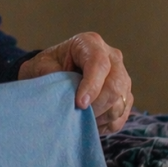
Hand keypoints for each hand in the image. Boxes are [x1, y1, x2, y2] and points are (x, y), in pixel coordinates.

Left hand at [18, 32, 132, 133]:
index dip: (91, 86)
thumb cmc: (47, 67)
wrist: (54, 72)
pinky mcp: (125, 94)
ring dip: (101, 116)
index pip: (99, 63)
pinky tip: (90, 122)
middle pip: (115, 85)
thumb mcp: (41, 66)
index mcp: (90, 43)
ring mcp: (122, 75)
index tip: (79, 104)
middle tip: (78, 114)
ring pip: (120, 102)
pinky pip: (122, 115)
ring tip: (81, 118)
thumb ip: (52, 76)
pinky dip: (107, 124)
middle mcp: (111, 56)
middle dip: (96, 105)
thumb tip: (64, 94)